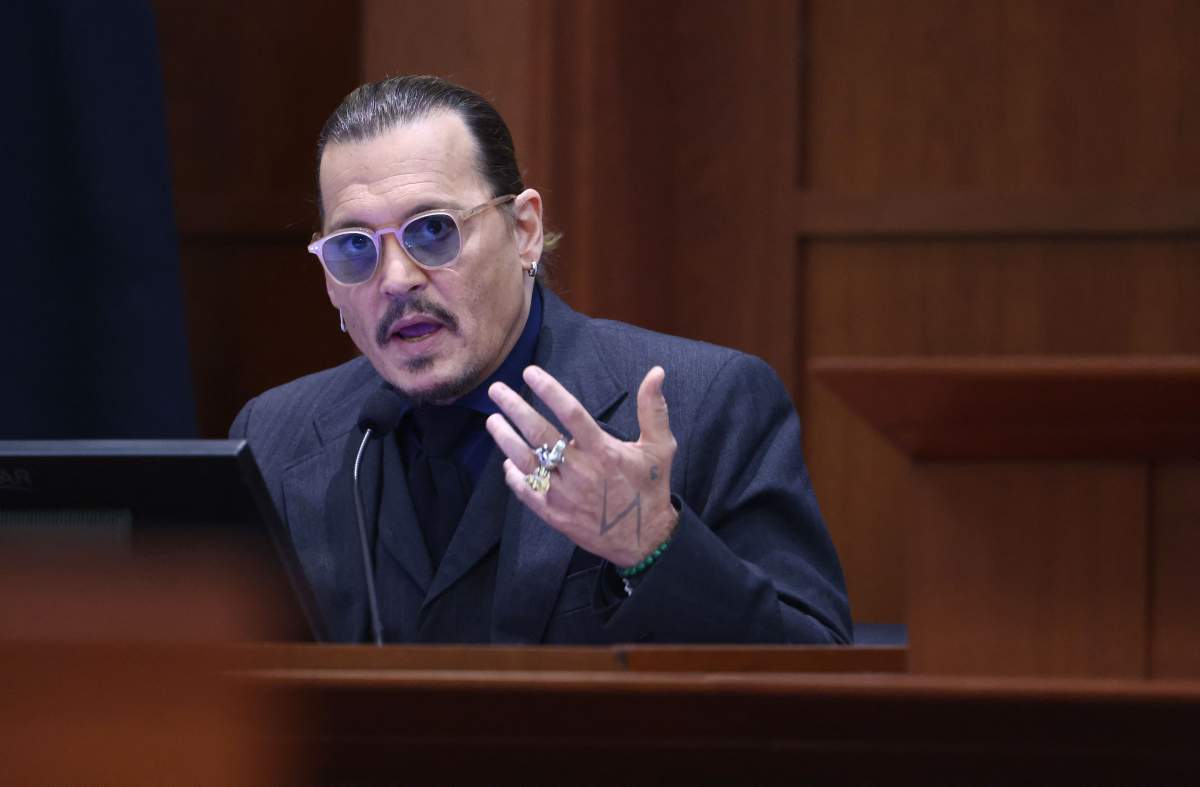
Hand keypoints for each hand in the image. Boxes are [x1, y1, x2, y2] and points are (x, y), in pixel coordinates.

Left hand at [486, 365, 677, 567]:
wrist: (644, 539)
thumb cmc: (650, 489)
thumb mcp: (659, 447)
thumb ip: (653, 409)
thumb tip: (656, 372)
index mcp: (603, 451)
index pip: (571, 413)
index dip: (549, 391)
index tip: (530, 373)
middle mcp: (580, 470)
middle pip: (540, 434)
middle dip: (515, 409)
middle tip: (497, 391)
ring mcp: (564, 494)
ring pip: (526, 462)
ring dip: (506, 439)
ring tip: (492, 421)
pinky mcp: (555, 514)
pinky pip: (526, 492)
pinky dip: (513, 476)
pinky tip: (506, 462)